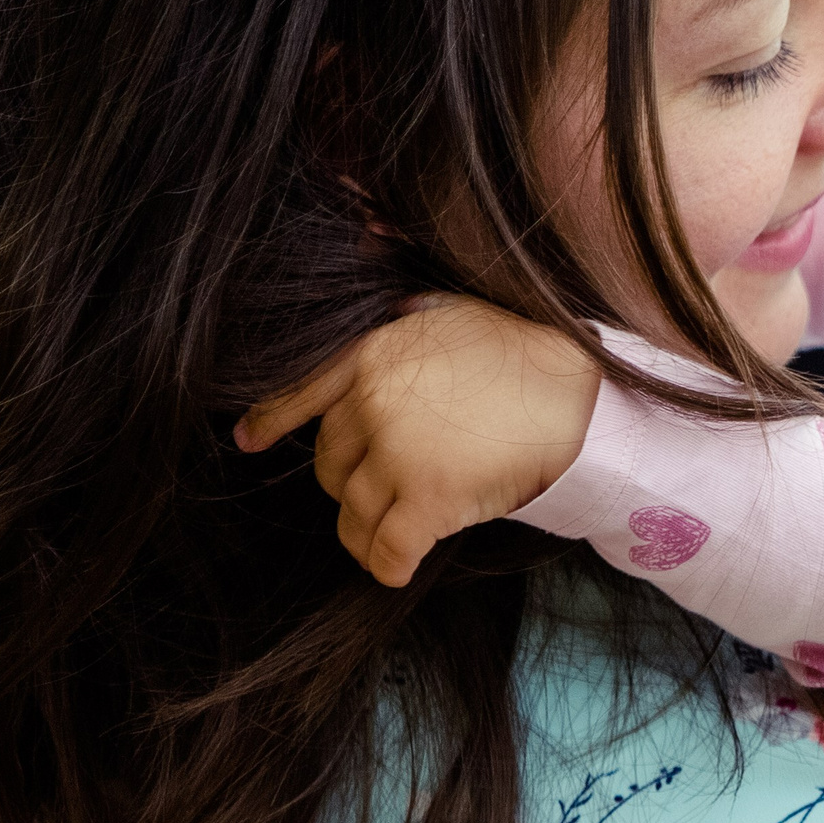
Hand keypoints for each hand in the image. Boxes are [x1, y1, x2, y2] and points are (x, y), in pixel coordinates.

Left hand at [236, 297, 601, 586]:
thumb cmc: (523, 351)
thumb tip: (371, 254)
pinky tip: (396, 568)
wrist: (576, 395)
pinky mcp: (428, 501)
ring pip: (354, 514)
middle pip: (331, 465)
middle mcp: (372, 405)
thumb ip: (404, 315)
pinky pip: (387, 549)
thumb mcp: (450, 309)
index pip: (300, 393)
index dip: (271, 421)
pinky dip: (387, 565)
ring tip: (387, 538)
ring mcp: (398, 456)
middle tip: (383, 489)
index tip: (246, 440)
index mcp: (370, 355)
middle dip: (350, 483)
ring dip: (366, 532)